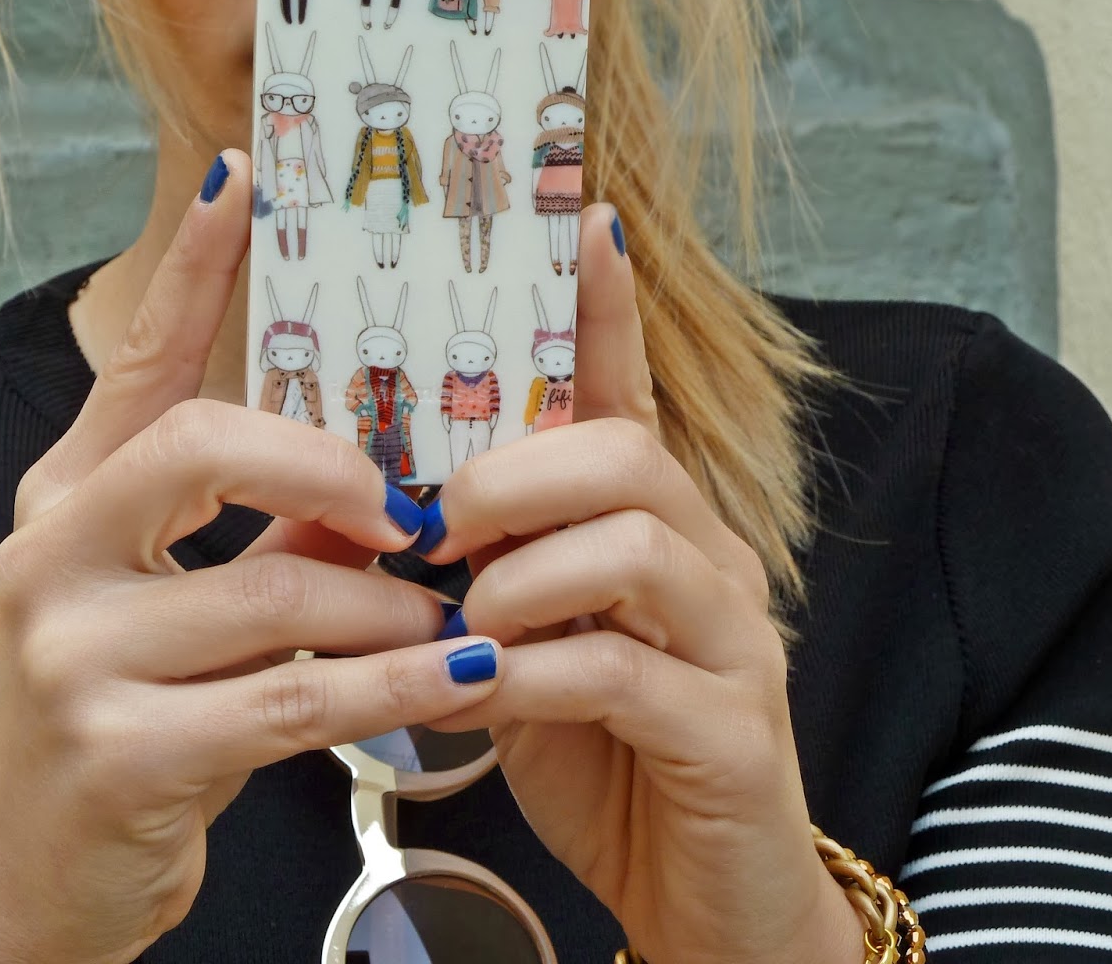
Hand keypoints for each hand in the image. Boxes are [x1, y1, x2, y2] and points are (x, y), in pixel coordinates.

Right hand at [0, 150, 503, 963]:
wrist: (42, 877)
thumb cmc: (131, 715)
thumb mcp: (176, 607)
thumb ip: (255, 530)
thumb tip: (380, 475)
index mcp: (66, 498)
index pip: (138, 359)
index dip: (193, 266)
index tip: (245, 176)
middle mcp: (50, 554)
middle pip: (205, 445)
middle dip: (335, 466)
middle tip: (411, 508)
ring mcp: (71, 652)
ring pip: (277, 588)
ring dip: (392, 604)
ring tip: (456, 615)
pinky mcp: (118, 751)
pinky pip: (297, 700)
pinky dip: (398, 688)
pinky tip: (461, 681)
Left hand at [419, 205, 862, 963]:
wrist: (701, 892)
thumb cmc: (599, 752)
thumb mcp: (524, 646)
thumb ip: (478, 575)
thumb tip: (380, 522)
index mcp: (653, 525)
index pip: (627, 394)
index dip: (606, 309)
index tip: (583, 220)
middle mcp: (706, 561)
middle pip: (627, 454)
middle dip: (517, 472)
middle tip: (438, 522)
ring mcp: (730, 641)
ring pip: (637, 545)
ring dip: (523, 572)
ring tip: (461, 617)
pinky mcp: (728, 730)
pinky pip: (627, 672)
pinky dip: (536, 674)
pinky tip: (480, 695)